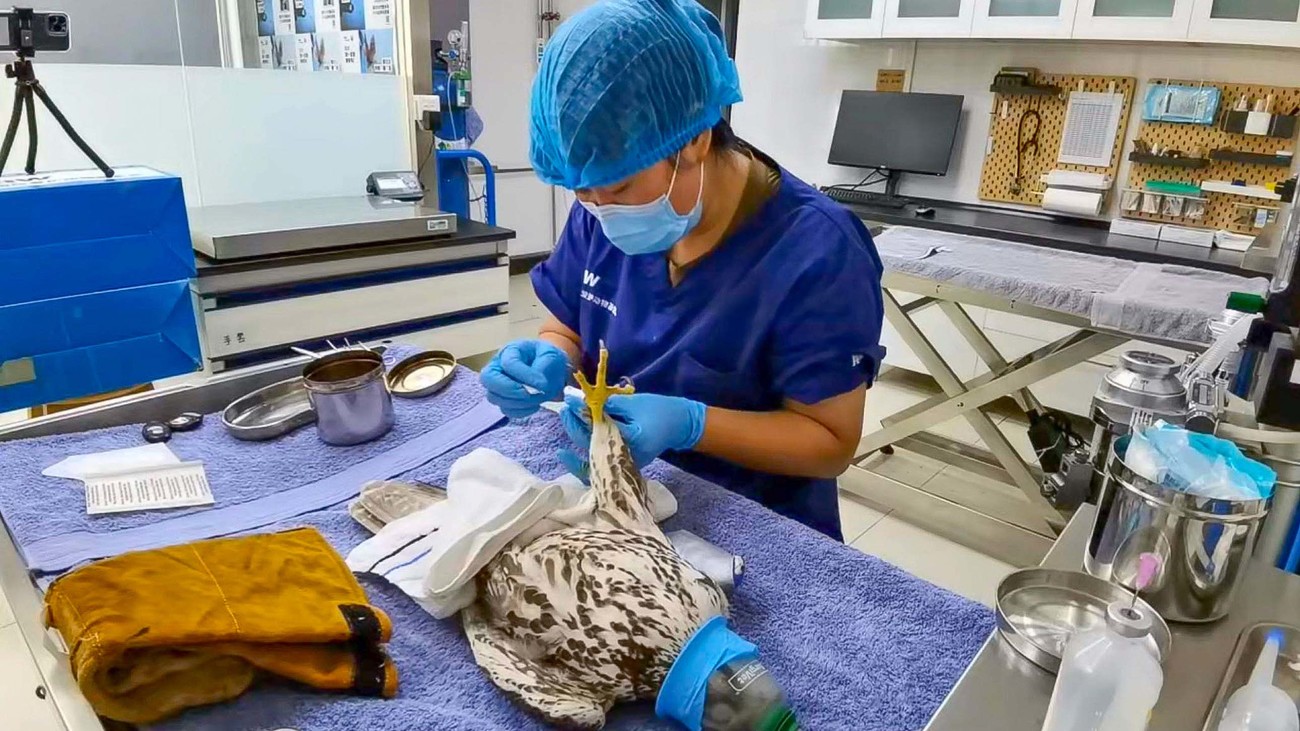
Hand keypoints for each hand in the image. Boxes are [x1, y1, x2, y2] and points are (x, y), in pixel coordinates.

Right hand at [480, 340, 569, 418]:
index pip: (508, 363)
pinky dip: (521, 411)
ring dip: (518, 402)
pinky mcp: (502, 399)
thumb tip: (537, 386)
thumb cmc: (548, 359)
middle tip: (528, 394)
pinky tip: (535, 405)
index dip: (524, 375)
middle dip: (509, 389)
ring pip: (494, 397)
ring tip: (538, 398)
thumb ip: (543, 367)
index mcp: (510, 351)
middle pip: (487, 378)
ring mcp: (497, 384)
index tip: (543, 384)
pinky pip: (505, 409)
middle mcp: (498, 366)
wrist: (552, 371)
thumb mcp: (551, 356)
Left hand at [558, 391, 706, 468]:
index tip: (570, 400)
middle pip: (590, 444)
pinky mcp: (621, 465)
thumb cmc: (659, 411)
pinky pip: (596, 466)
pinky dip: (580, 462)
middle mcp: (623, 458)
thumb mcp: (634, 403)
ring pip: (590, 457)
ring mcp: (622, 465)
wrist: (679, 426)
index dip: (581, 413)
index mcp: (629, 441)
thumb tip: (581, 402)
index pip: (598, 427)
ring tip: (567, 416)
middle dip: (574, 425)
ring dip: (575, 437)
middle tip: (565, 407)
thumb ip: (607, 404)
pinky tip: (566, 453)